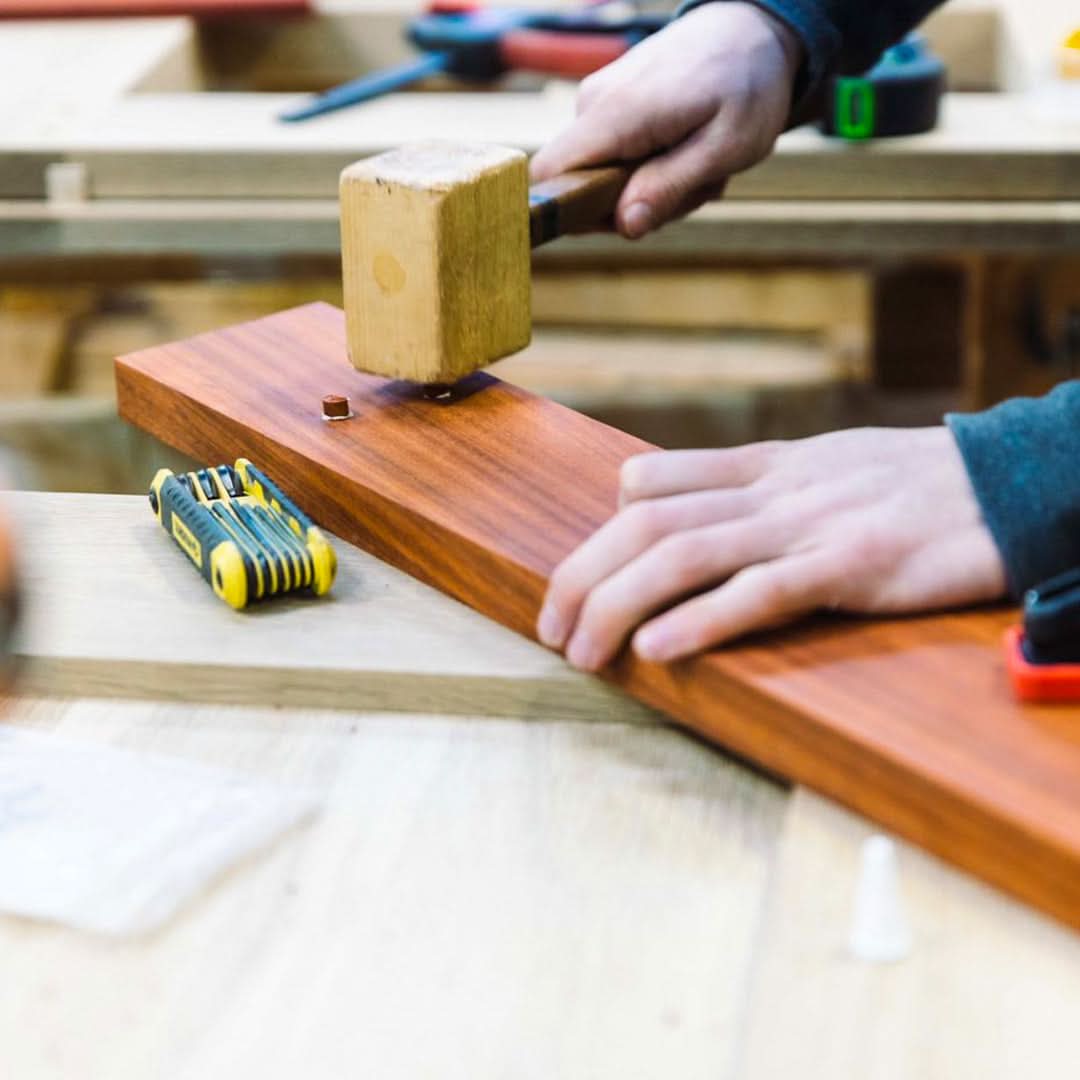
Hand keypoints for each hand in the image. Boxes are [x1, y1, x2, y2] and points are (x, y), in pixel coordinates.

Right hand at [529, 1, 801, 238]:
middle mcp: (594, 103)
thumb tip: (623, 225)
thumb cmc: (747, 85)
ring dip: (651, 187)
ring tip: (696, 164)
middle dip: (633, 204)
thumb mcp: (723, 148)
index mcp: (617, 114)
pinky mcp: (608, 104)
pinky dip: (652, 167)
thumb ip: (669, 188)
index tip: (624, 220)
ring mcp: (598, 101)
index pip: (550, 175)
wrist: (753, 28)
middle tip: (691, 188)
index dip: (573, 212)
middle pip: (582, 186)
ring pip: (602, 176)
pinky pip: (613, 157)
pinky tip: (686, 150)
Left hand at [537, 427, 1006, 669]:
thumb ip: (732, 480)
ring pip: (686, 553)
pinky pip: (762, 590)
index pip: (648, 487)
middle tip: (551, 630)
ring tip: (581, 649)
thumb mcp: (811, 466)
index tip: (569, 584)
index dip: (595, 537)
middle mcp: (769, 492)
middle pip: (645, 524)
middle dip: (583, 577)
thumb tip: (646, 493)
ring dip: (619, 603)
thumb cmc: (904, 482)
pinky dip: (701, 618)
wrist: (1002, 480)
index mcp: (759, 468)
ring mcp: (807, 525)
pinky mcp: (851, 565)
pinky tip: (658, 648)